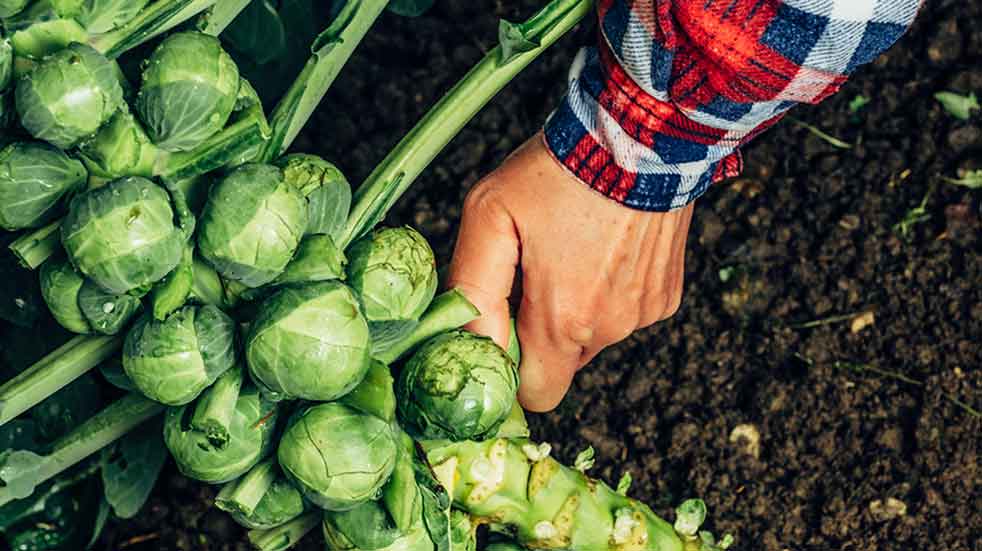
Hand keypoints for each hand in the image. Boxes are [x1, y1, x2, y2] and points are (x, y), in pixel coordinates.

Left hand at [448, 134, 692, 411]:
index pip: (535, 395)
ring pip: (593, 337)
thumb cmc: (559, 170)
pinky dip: (609, 291)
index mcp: (563, 319)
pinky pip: (624, 312)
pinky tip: (605, 246)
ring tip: (572, 250)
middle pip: (561, 364)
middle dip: (540, 334)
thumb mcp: (490, 213)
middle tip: (532, 276)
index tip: (501, 332)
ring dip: (576, 309)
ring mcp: (644, 313)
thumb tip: (465, 340)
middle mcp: (610, 328)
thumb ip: (471, 286)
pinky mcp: (667, 295)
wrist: (643, 133)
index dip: (513, 371)